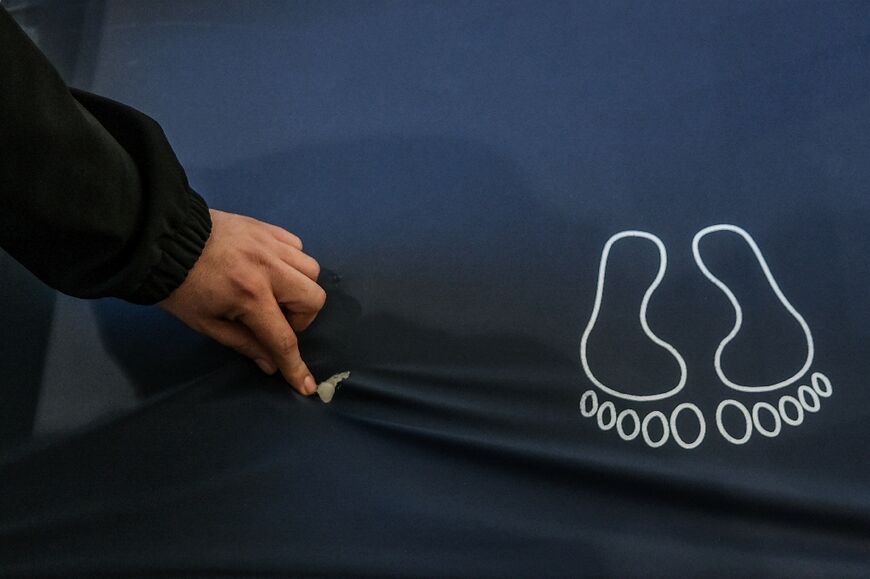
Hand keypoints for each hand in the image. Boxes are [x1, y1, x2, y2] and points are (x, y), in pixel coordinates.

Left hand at [159, 208, 325, 394]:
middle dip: (301, 318)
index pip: (283, 338)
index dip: (295, 366)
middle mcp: (269, 268)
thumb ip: (243, 343)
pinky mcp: (267, 227)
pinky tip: (272, 269)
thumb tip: (272, 364)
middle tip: (276, 319)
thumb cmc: (180, 287)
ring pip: (311, 270)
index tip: (306, 385)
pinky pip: (297, 247)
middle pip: (313, 299)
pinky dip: (291, 263)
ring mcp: (270, 244)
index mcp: (249, 295)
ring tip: (276, 292)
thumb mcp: (206, 323)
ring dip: (299, 288)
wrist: (163, 240)